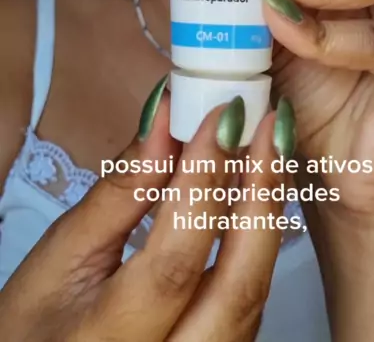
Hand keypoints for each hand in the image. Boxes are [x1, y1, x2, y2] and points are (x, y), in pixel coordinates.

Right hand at [0, 88, 288, 340]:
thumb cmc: (39, 323)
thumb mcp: (60, 256)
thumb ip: (119, 192)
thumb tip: (164, 122)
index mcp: (112, 341)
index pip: (174, 262)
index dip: (203, 184)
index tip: (221, 116)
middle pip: (239, 287)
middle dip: (261, 197)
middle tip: (270, 123)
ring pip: (255, 294)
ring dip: (267, 214)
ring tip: (271, 144)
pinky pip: (250, 300)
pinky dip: (258, 241)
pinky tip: (259, 191)